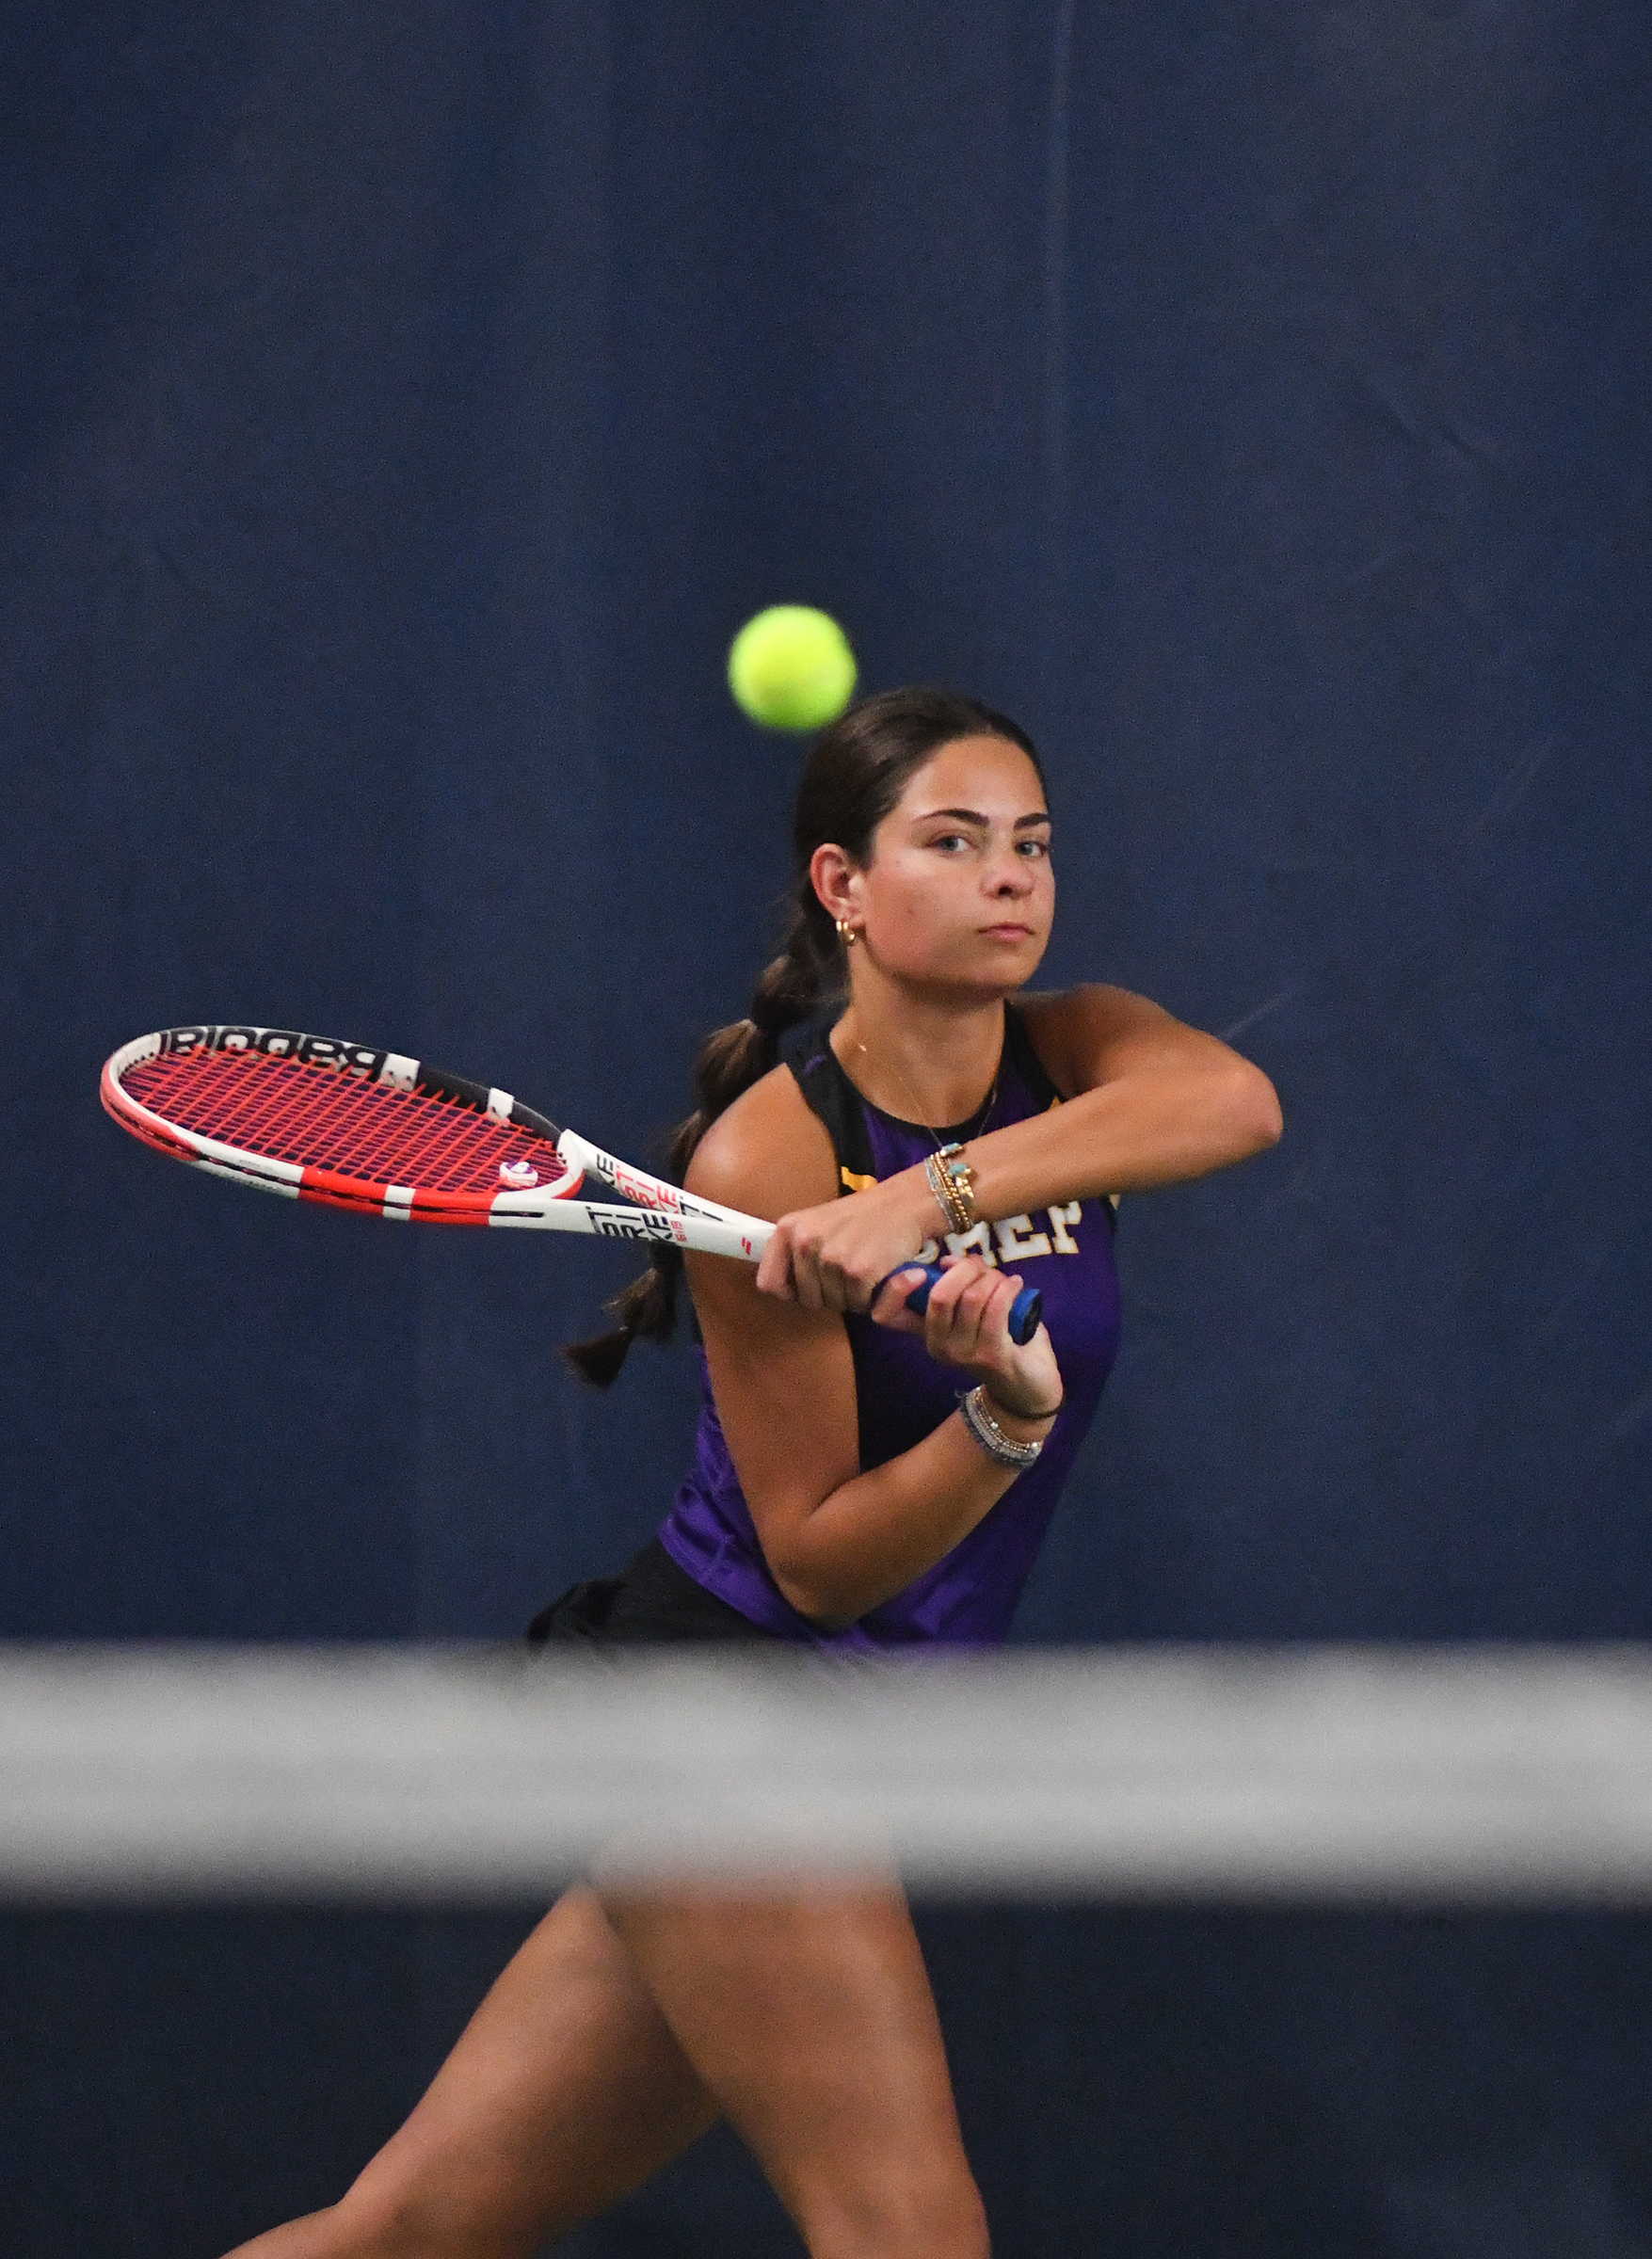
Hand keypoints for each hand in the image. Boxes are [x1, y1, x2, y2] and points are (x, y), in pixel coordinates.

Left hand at [756, 1167, 941, 1312]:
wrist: (905, 1204)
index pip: (769, 1283)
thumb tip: (777, 1289)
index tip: (809, 1286)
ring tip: (864, 1270)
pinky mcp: (859, 1271)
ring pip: (834, 1304)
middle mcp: (805, 1242)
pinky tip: (878, 1275)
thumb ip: (794, 1252)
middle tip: (848, 1272)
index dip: (791, 1292)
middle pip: (806, 1299)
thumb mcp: (815, 1224)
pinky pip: (858, 1305)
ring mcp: (832, 1257)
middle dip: (828, 1295)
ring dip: (851, 1297)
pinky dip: (871, 1299)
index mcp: (788, 1229)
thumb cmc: (861, 1218)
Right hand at [869, 1254, 1062, 1421]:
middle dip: (965, 1270)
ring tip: (1004, 1281)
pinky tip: (1016, 1285)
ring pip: (973, 1297)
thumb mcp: (970, 1312)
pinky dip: (1008, 1288)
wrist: (1028, 1387)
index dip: (895, 1287)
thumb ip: (959, 1285)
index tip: (921, 1271)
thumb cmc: (1000, 1341)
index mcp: (925, 1333)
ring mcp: (963, 1353)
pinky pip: (997, 1307)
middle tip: (981, 1268)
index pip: (886, 1314)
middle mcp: (937, 1346)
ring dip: (993, 1279)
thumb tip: (948, 1261)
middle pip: (939, 1295)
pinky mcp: (991, 1355)